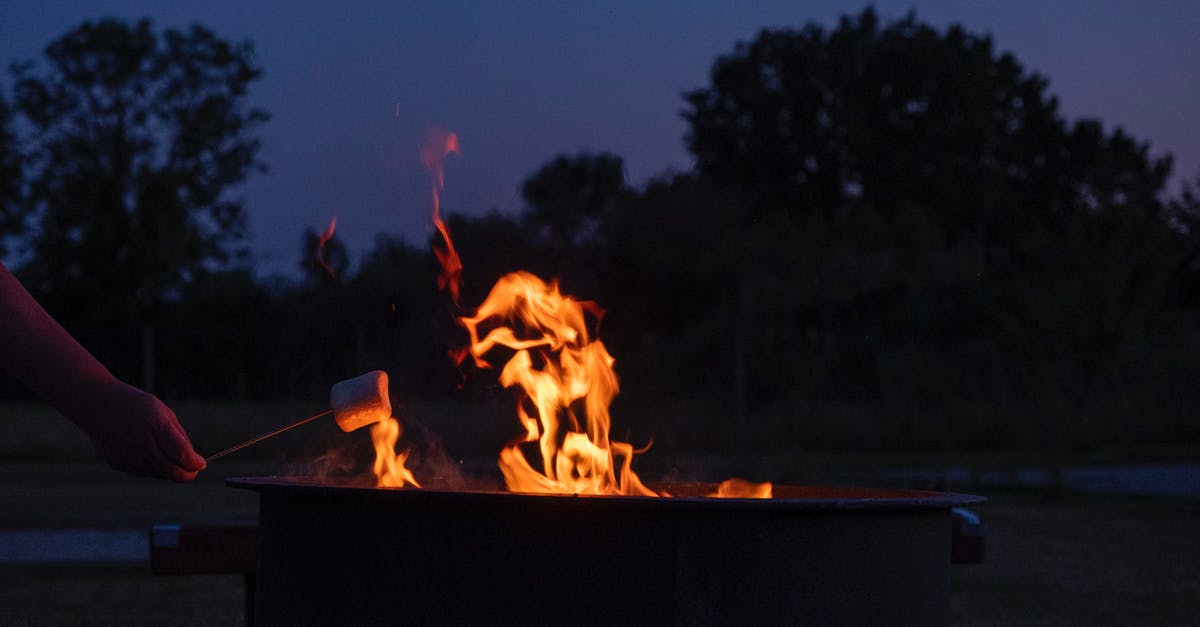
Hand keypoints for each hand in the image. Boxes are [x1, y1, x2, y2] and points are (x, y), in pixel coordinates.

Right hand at [70, 380, 205, 481]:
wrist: (96, 404)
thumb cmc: (135, 405)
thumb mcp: (162, 412)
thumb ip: (179, 436)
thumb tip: (194, 459)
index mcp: (156, 426)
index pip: (181, 453)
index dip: (195, 463)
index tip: (201, 464)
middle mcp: (142, 443)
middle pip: (171, 471)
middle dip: (187, 475)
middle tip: (193, 472)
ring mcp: (128, 456)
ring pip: (158, 474)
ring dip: (169, 471)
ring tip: (169, 456)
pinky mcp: (118, 463)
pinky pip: (142, 472)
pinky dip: (152, 468)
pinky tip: (149, 454)